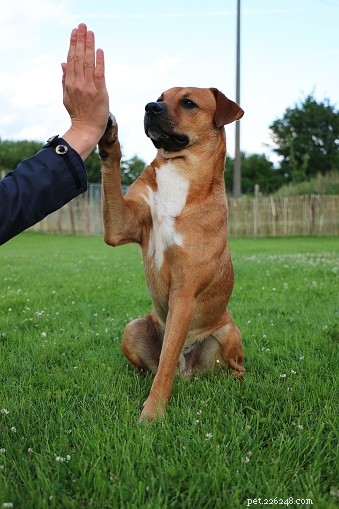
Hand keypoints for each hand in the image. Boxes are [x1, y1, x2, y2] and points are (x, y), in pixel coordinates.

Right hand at [61, 23, 108, 159]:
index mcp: (70, 83)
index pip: (71, 59)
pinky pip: (99, 74)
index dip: (73, 44)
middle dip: (80, 40)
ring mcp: (89, 88)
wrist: (86, 129)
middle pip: (79, 58)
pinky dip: (99, 61)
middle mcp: (78, 84)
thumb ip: (65, 79)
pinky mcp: (100, 93)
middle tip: (82, 26)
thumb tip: (63, 63)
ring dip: (89, 46)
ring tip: (90, 33)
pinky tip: (99, 50)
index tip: (74, 32)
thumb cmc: (78, 114)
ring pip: (88, 63)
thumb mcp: (66, 96)